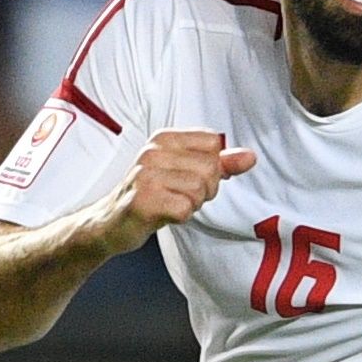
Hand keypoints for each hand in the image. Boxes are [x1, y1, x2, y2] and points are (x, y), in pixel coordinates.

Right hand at [77, 128, 255, 253]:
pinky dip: (181, 217)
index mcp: (164, 139)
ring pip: (199, 189)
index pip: (213, 143)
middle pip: (210, 168)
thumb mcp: (186, 173)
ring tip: (171, 204)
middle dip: (205, 190)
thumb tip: (250, 157)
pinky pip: (184, 209)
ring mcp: (145, 176)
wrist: (111, 223)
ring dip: (191, 205)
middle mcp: (153, 152)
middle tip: (180, 196)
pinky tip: (164, 214)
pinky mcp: (143, 201)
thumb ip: (220, 163)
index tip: (191, 176)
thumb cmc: (152, 195)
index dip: (212, 166)